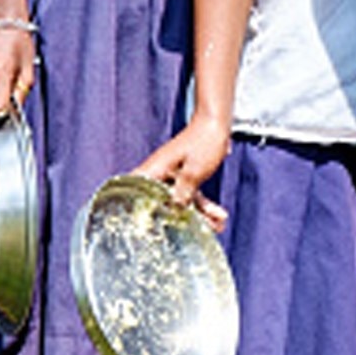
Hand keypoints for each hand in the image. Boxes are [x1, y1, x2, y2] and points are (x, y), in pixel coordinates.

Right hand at [133, 113, 230, 231]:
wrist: (217, 123)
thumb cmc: (203, 140)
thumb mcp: (193, 171)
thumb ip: (182, 193)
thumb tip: (173, 210)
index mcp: (154, 171)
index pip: (136, 195)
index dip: (136, 213)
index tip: (143, 229)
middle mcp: (159, 175)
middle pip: (163, 205)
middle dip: (182, 221)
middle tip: (199, 231)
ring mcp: (172, 177)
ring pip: (181, 203)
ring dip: (200, 215)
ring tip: (217, 225)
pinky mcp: (184, 177)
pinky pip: (191, 196)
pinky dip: (205, 206)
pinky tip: (219, 215)